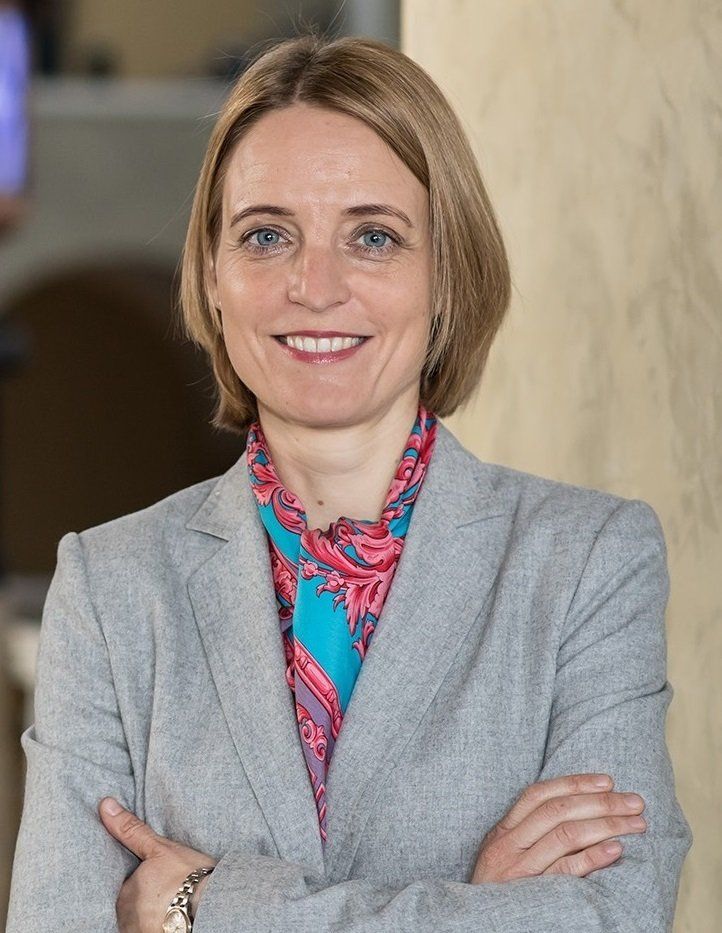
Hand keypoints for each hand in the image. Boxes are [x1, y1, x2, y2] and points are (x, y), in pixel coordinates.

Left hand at [98, 796, 216, 931]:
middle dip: (143, 899)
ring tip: (170, 903)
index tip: (154, 879)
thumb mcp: (159, 848)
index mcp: (125, 894)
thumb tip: (105, 805)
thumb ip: (131, 830)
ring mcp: (139, 932)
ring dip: (151, 913)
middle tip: (165, 891)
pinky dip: (158, 923)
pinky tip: (172, 917)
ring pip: (141, 920)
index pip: (125, 886)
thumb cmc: (187, 877)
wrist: (212, 908)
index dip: (139, 881)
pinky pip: (150, 929)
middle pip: (131, 906)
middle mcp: (127, 918)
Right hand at [471, 773, 646, 882]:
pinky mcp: (531, 893)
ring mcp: (519, 869)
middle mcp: (509, 845)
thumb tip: (578, 816)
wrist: (475, 925)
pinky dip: (592, 857)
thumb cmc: (497, 891)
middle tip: (634, 802)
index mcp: (503, 831)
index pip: (539, 795)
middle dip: (601, 802)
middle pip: (559, 811)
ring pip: (566, 835)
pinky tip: (616, 850)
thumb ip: (529, 836)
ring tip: (635, 824)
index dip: (574, 783)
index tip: (607, 780)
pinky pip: (565, 870)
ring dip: (606, 825)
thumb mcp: (504, 857)